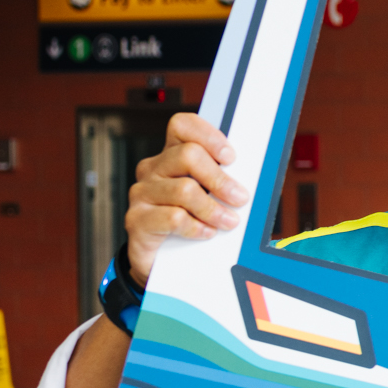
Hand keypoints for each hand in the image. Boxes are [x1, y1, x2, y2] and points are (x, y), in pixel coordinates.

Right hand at [123, 114, 251, 283]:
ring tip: (228, 222)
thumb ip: (222, 182)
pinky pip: (174, 218)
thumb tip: (251, 180)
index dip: (208, 136)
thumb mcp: (209, 197)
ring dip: (213, 208)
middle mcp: (153, 169)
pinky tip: (206, 233)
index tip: (230, 157)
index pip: (182, 125)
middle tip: (240, 198)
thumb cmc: (191, 222)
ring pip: (184, 190)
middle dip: (220, 179)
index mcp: (172, 155)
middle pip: (188, 155)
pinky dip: (196, 227)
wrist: (162, 261)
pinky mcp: (136, 219)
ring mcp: (142, 193)